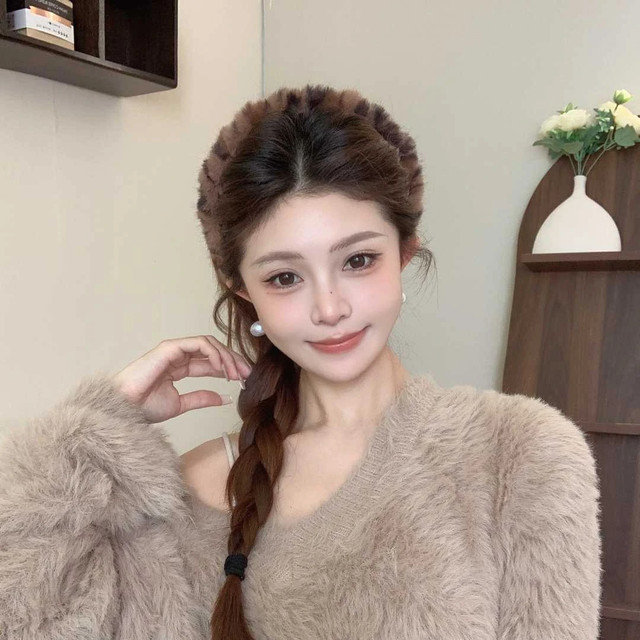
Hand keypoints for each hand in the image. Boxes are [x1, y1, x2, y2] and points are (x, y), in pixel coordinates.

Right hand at [110, 335, 252, 422]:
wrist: (123, 409)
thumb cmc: (143, 407)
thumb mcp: (180, 404)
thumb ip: (202, 398)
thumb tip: (224, 397)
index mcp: (180, 367)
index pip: (210, 362)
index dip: (229, 369)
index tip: (244, 380)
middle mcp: (178, 356)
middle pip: (213, 351)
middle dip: (232, 360)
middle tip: (246, 374)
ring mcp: (174, 350)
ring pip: (209, 344)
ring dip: (226, 356)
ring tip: (236, 373)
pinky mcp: (169, 347)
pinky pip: (198, 344)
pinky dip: (213, 352)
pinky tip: (221, 367)